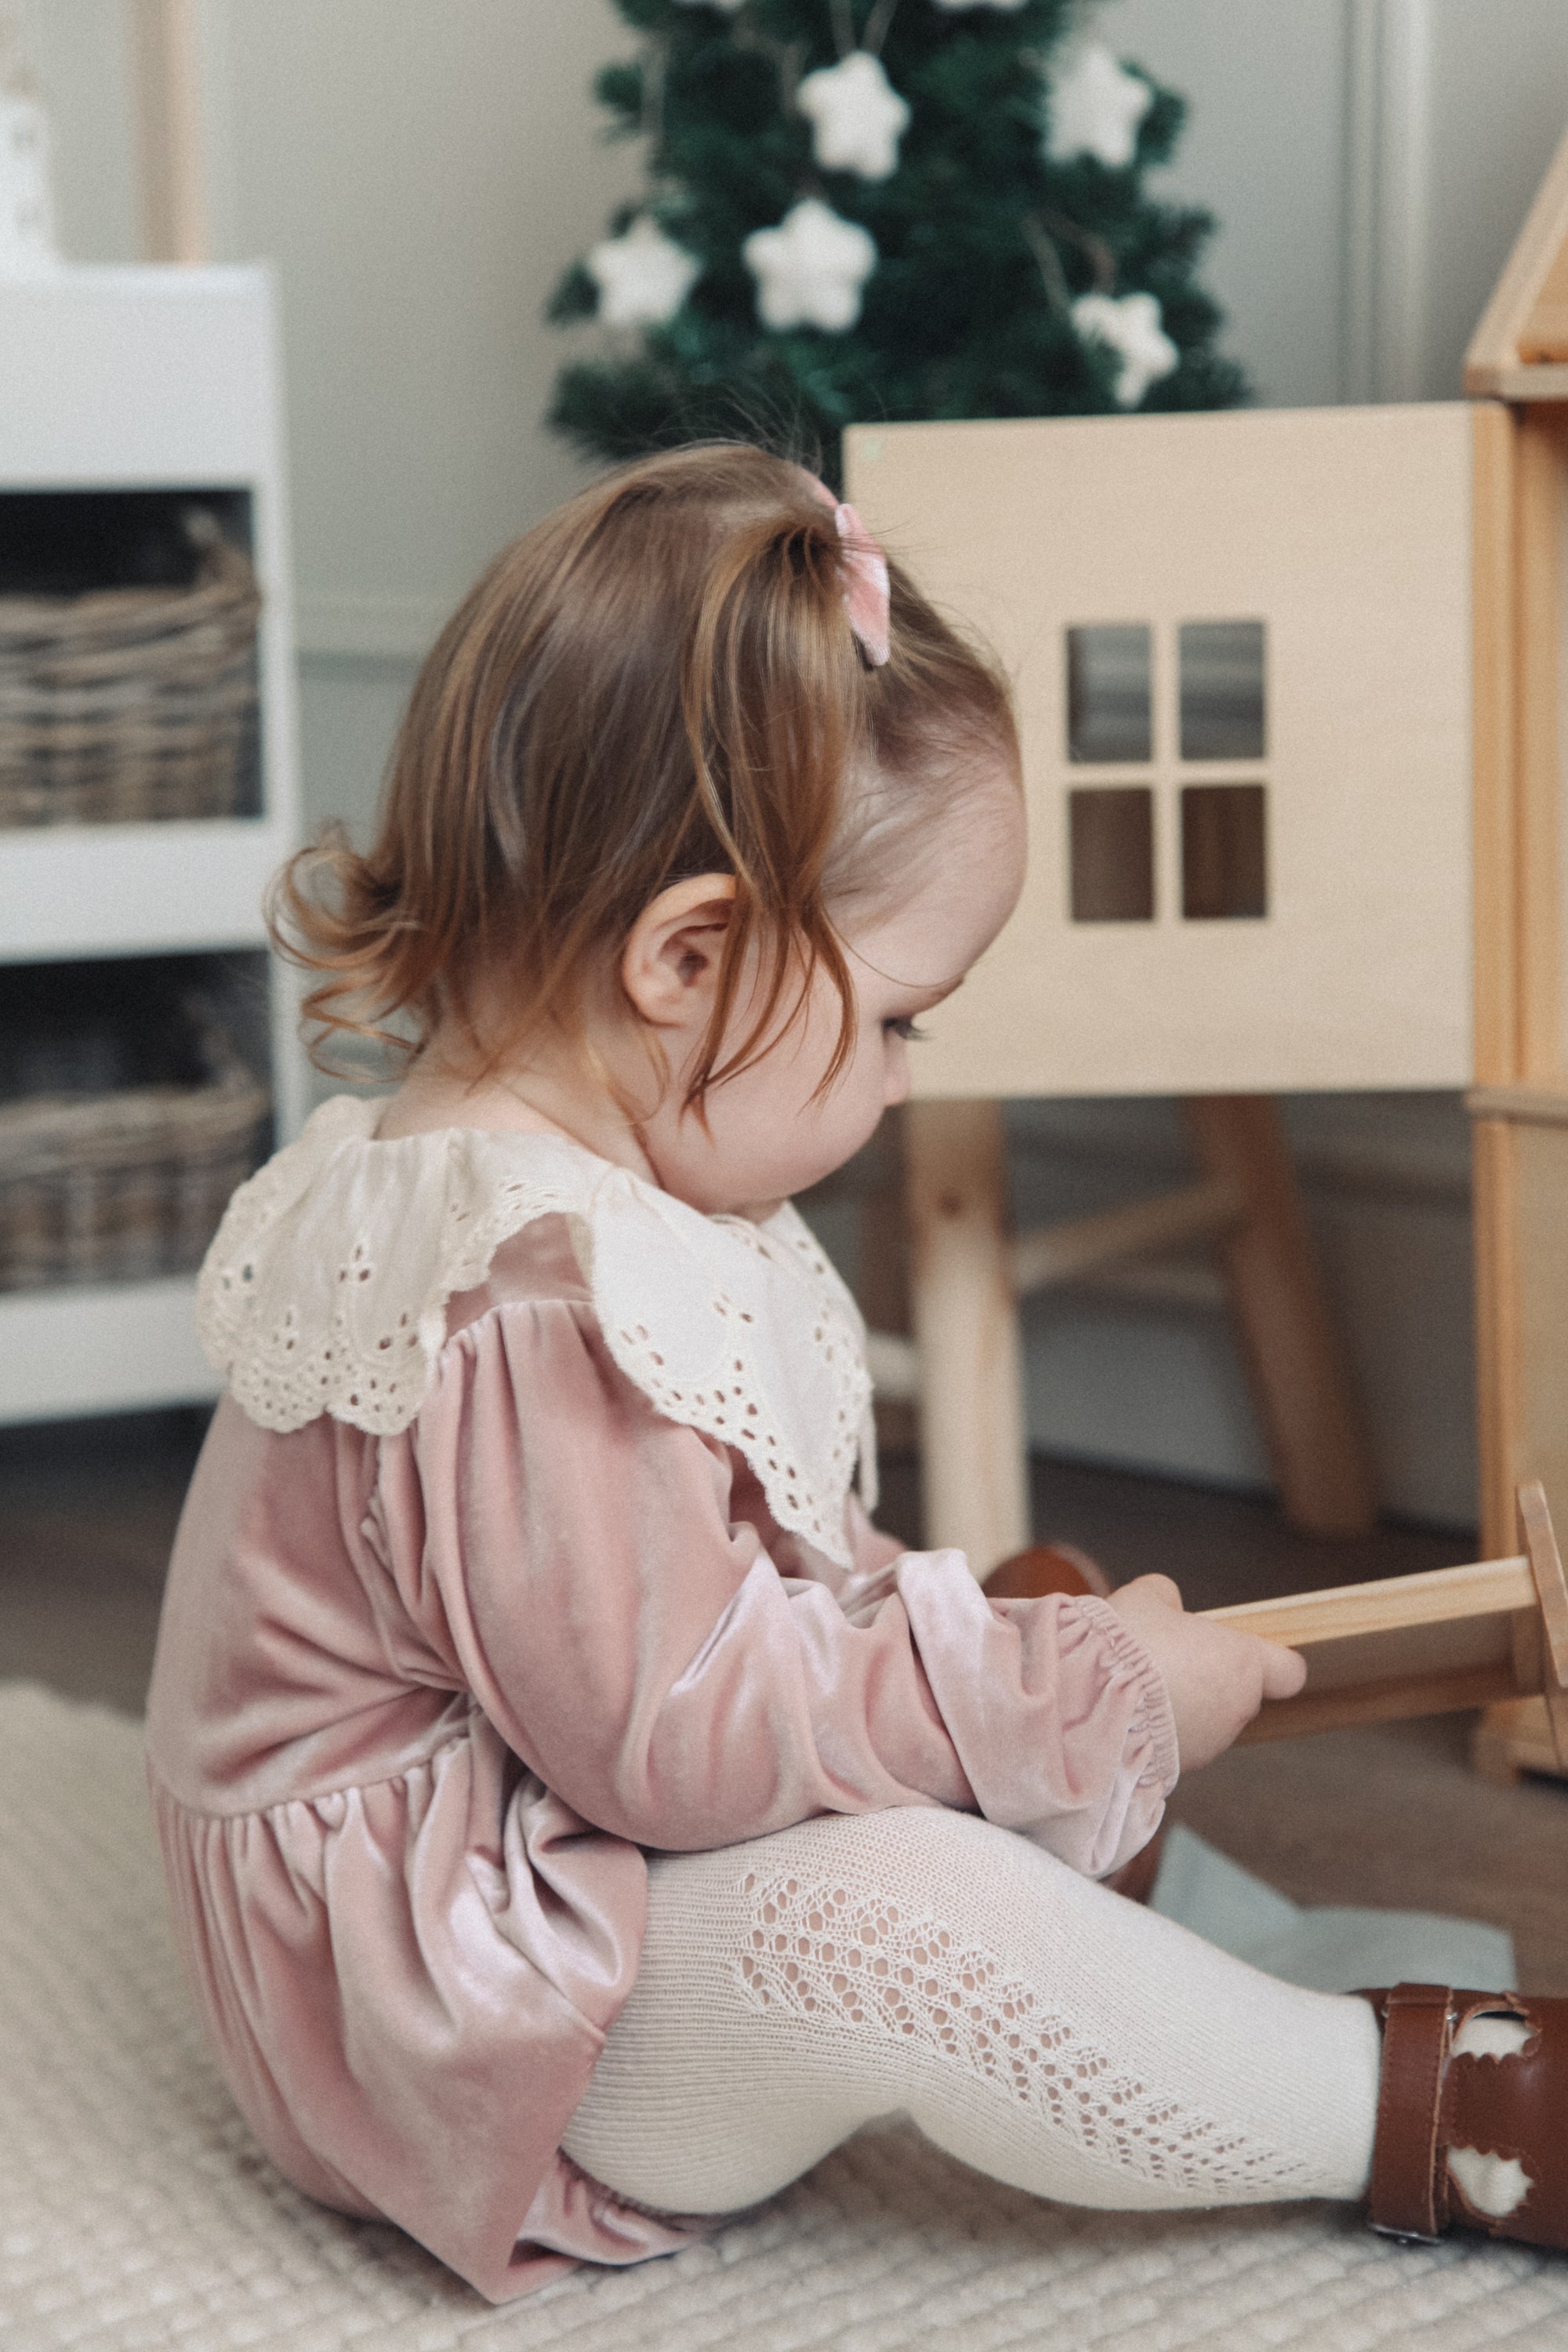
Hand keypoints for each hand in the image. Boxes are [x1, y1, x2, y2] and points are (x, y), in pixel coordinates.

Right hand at [1106, 1574, 1306, 1771]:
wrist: (1088, 1700)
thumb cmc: (1126, 1644)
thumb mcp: (1145, 1597)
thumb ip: (1167, 1597)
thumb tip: (1168, 1603)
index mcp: (1242, 1664)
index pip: (1290, 1672)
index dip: (1274, 1661)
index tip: (1248, 1652)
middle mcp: (1236, 1709)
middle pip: (1242, 1693)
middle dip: (1214, 1678)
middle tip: (1172, 1658)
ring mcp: (1210, 1743)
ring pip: (1210, 1720)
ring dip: (1188, 1706)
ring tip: (1143, 1687)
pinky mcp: (1181, 1767)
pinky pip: (1182, 1742)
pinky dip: (1165, 1729)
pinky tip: (1132, 1712)